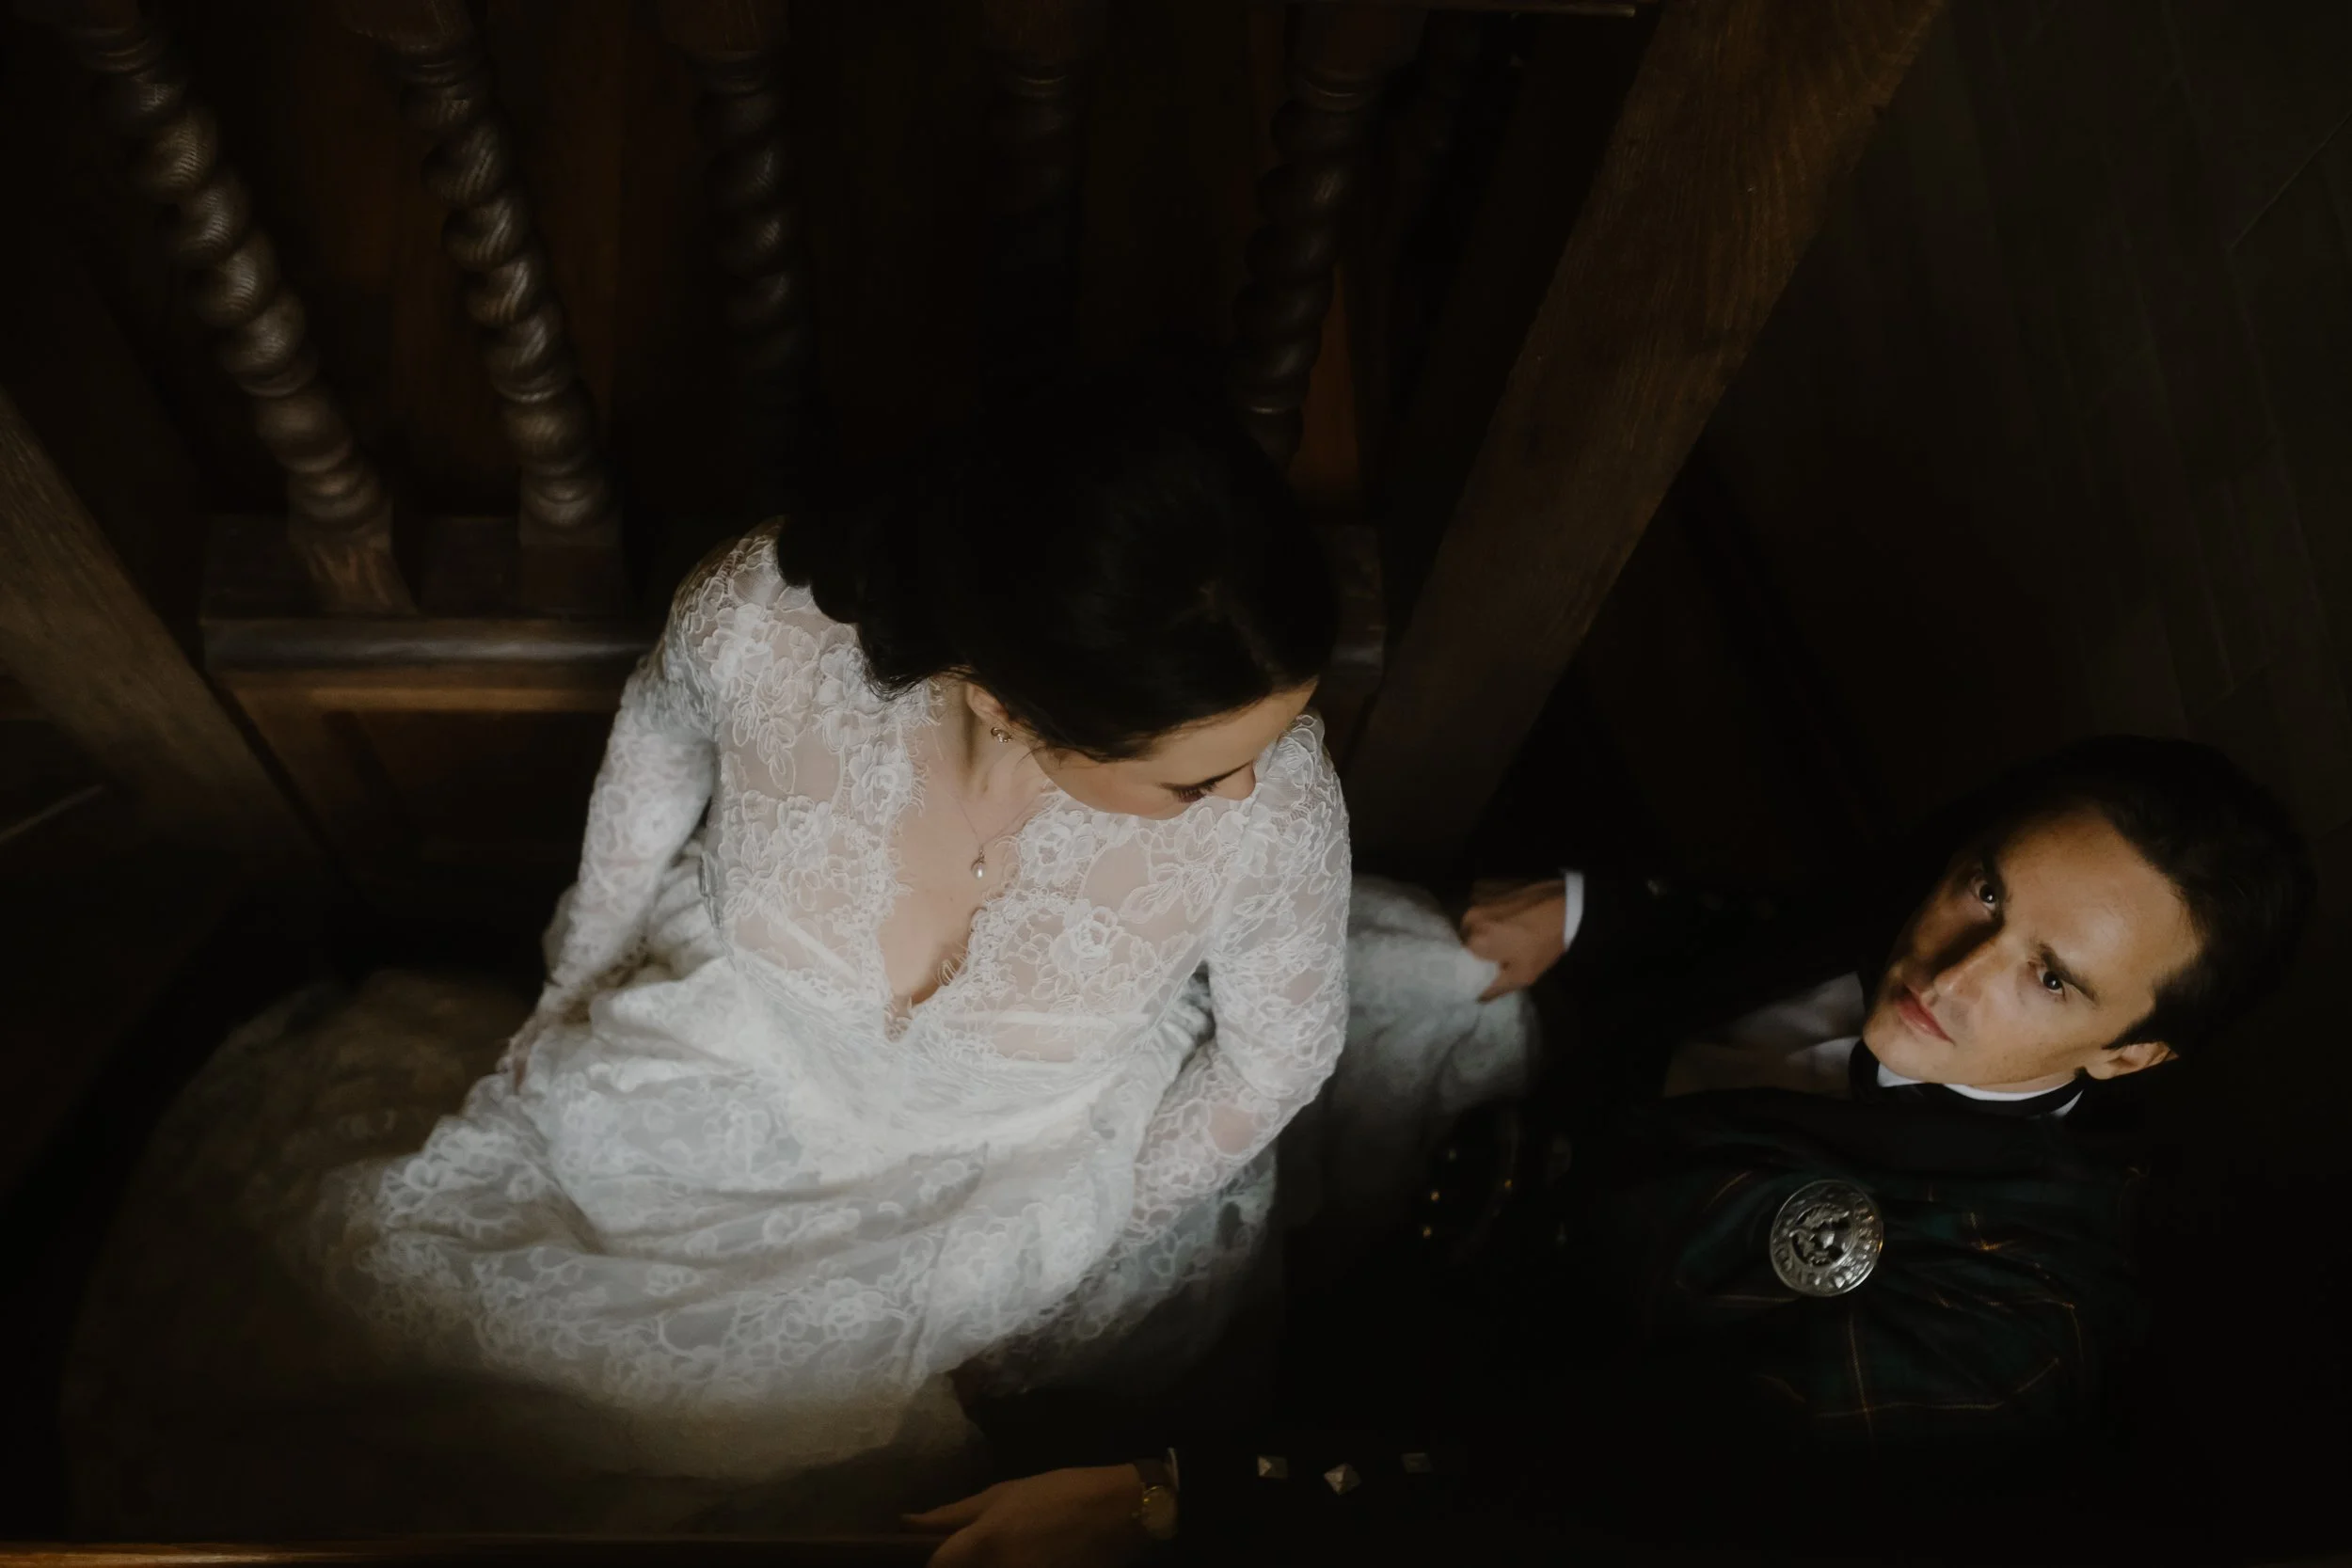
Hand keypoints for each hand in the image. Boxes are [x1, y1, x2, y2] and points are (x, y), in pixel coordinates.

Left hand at [906, 1466, 1148, 1567]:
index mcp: (982, 1542)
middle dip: (966, 1564)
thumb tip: (907, 1523)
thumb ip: (952, 1514)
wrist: (1120, 1511)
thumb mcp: (1003, 1493)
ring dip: (989, 1566)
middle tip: (981, 1552)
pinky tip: (1029, 1558)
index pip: (937, 1567)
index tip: (941, 1556)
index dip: (933, 1563)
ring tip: (1014, 1548)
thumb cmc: (1059, 1493)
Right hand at [1460, 878, 1568, 1000]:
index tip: (1491, 963)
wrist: (1565, 905)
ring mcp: (1478, 895)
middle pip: (1466, 936)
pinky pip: (1482, 899)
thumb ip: (1494, 989)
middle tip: (1502, 946)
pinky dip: (1491, 906)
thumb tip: (1476, 997)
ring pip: (1474, 917)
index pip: (1462, 958)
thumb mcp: (1522, 975)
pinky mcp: (1488, 882)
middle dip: (1480, 942)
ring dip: (1485, 923)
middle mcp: (1469, 916)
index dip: (1476, 962)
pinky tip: (1510, 909)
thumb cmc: (1543, 944)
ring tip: (1508, 926)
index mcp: (1474, 941)